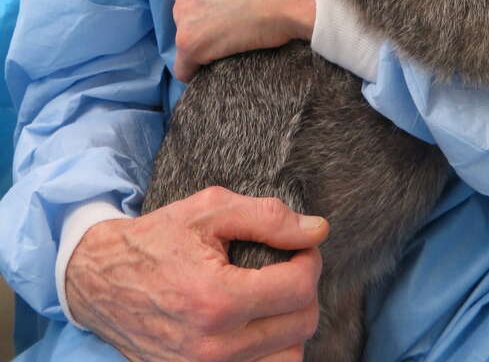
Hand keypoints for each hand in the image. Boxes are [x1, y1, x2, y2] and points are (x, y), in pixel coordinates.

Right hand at [65, 188, 328, 361]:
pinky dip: (270, 348)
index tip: (299, 245)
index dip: (310, 258)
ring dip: (291, 324)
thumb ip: (269, 218)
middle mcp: (213, 346)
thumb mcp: (211, 210)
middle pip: (301, 325)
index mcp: (217, 300)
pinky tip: (258, 320)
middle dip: (304, 289)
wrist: (101, 281)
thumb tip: (318, 230)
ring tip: (273, 295)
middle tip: (287, 265)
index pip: (299, 288)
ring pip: (288, 358)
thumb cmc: (158, 240)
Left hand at [172, 0, 319, 81]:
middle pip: (188, 4)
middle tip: (237, 17)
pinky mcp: (190, 41)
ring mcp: (184, 13)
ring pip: (187, 31)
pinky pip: (184, 66)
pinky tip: (211, 70)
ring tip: (235, 40)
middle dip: (207, 12)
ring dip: (206, 36)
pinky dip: (195, 69)